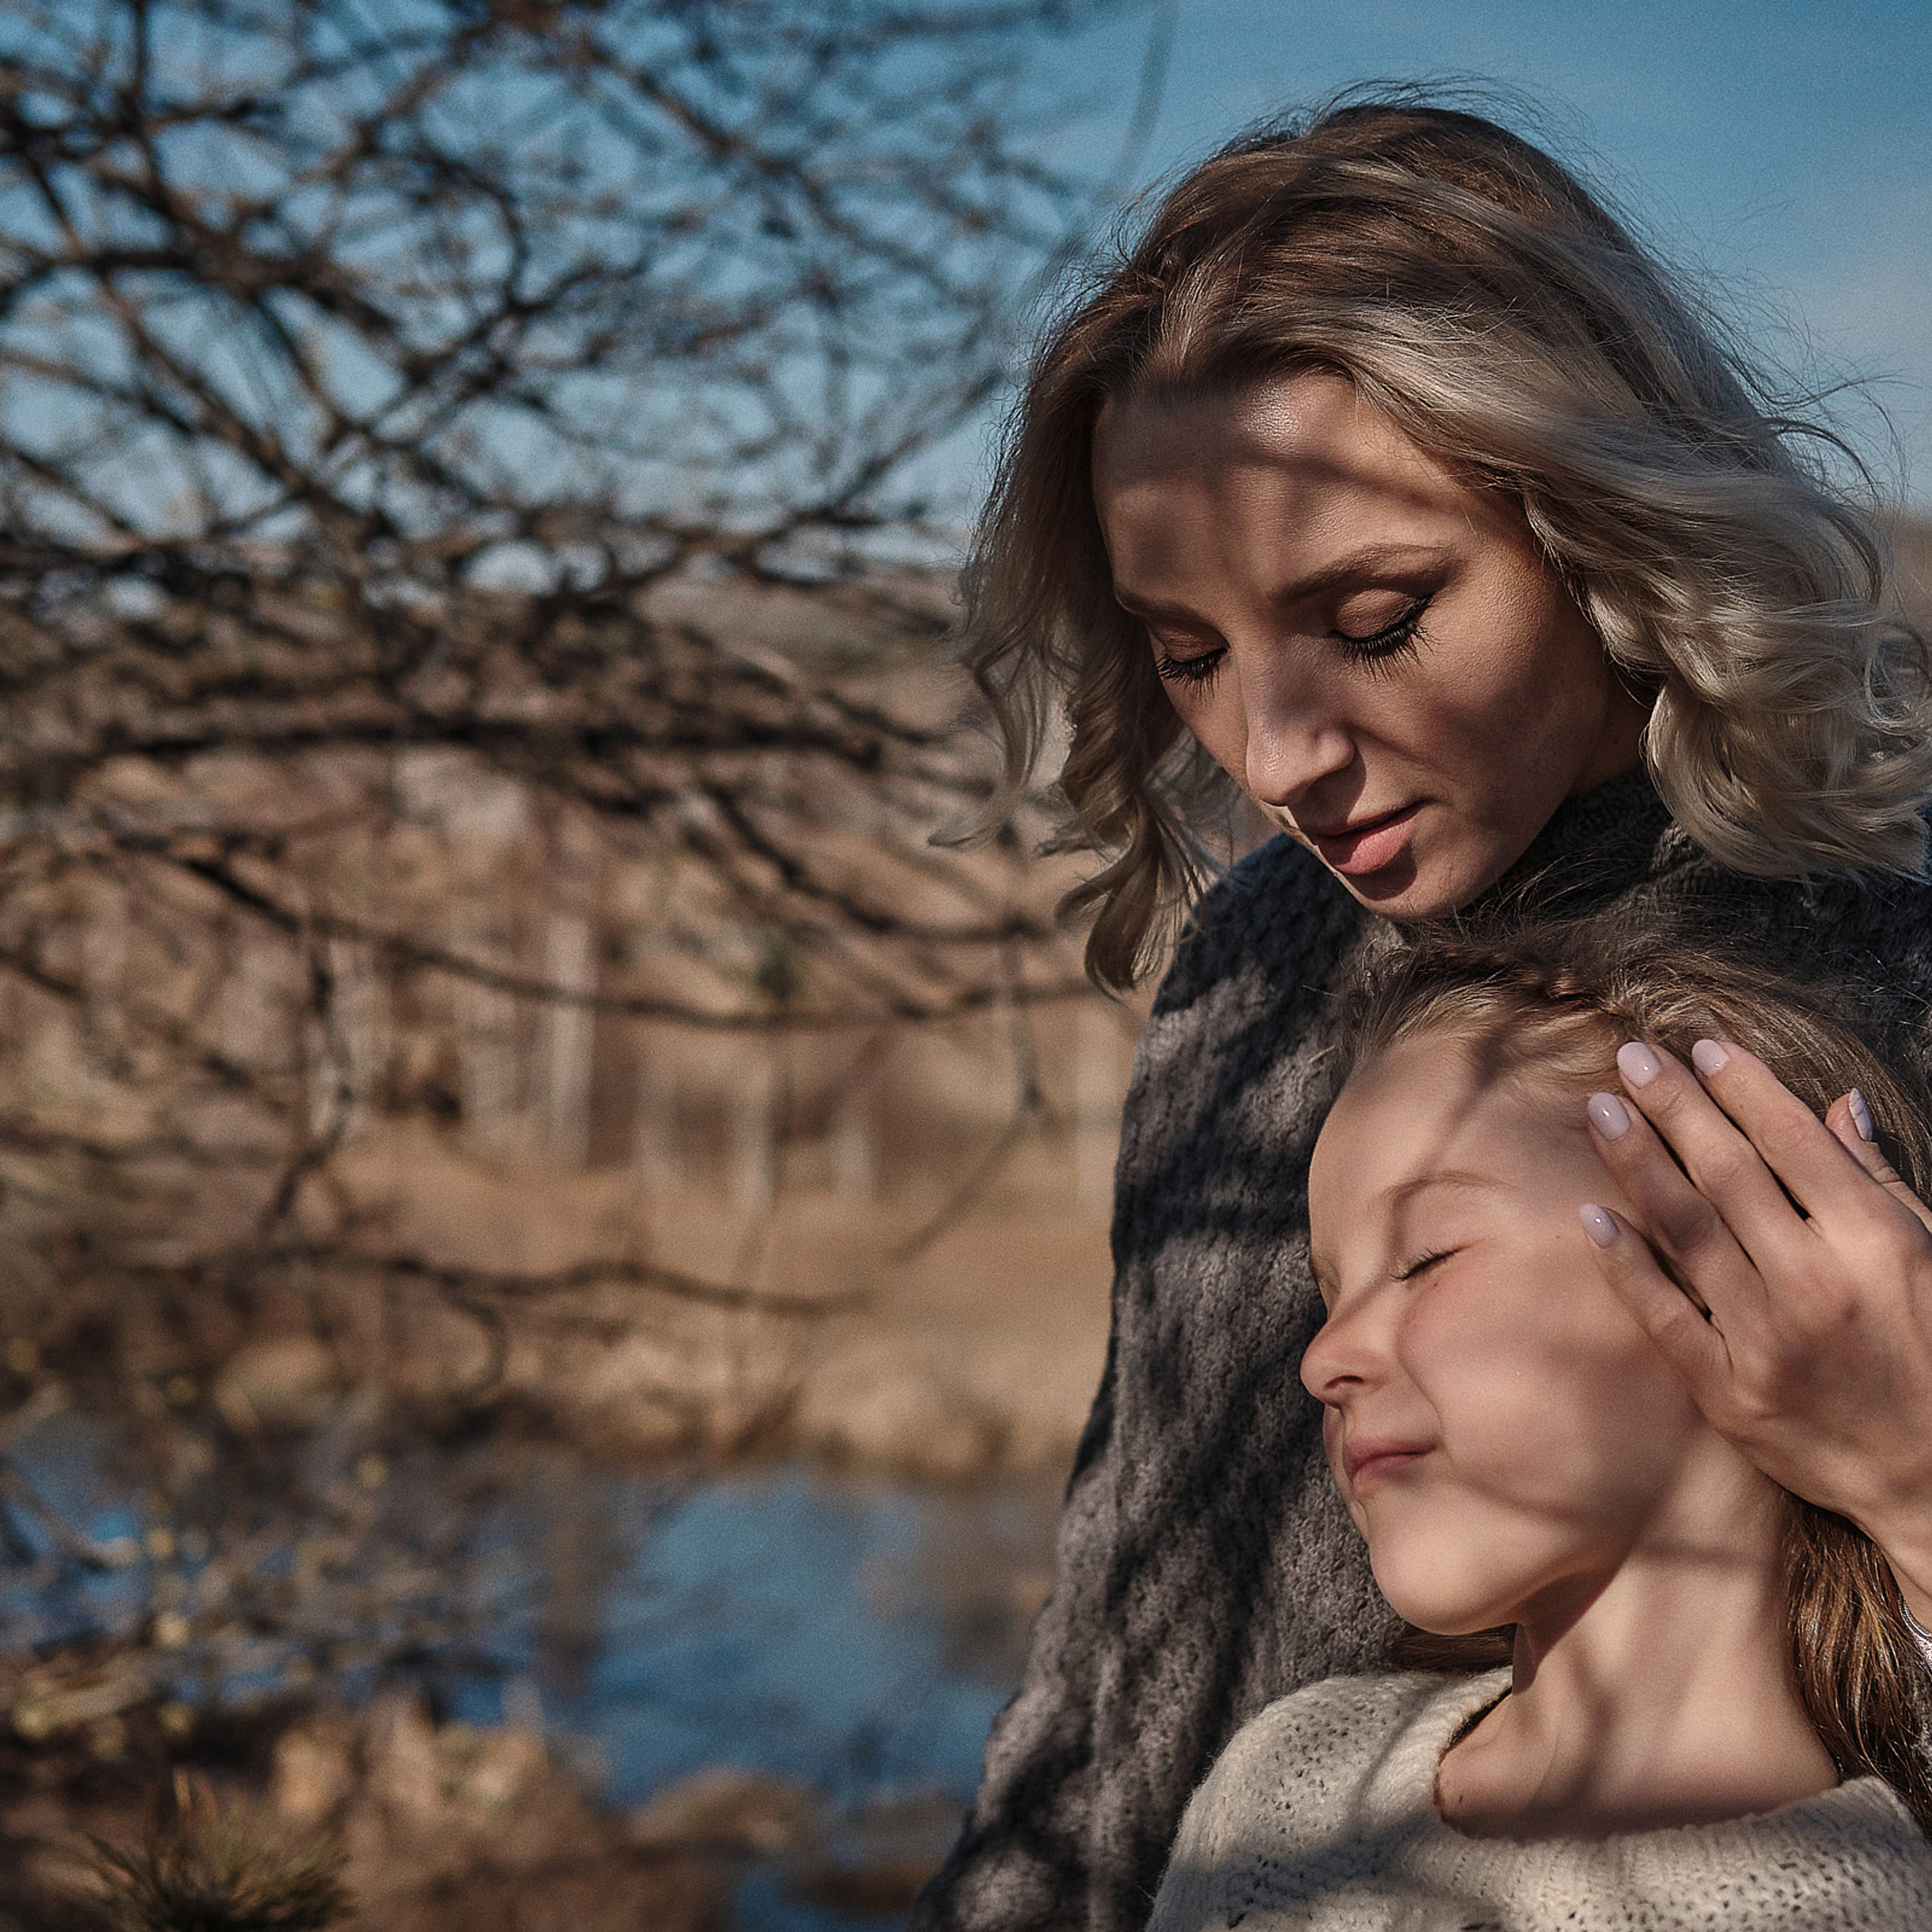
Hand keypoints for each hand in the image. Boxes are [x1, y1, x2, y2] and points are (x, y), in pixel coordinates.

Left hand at [1577, 1036, 1931, 1622]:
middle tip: (1630, 1057)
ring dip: (1636, 1163)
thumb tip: (1837, 1106)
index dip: (1743, 1087)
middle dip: (1675, 1107)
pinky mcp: (1727, 1391)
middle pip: (1727, 1173)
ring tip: (1601, 1111)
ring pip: (1685, 1230)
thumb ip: (1877, 1182)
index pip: (1793, 1142)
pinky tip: (1591, 1215)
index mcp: (1876, 1244)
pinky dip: (1623, 1263)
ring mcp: (1766, 1340)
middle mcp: (1816, 1285)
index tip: (1701, 1046)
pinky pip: (1661, 1314)